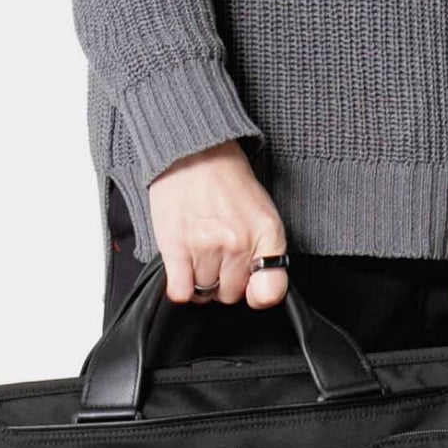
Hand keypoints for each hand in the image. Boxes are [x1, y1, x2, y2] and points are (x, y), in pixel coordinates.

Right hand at [148, 141, 288, 307]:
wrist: (195, 153)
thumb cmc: (228, 182)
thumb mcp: (264, 214)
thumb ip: (267, 253)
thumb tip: (256, 293)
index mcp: (266, 236)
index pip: (270, 292)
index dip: (256, 293)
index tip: (247, 284)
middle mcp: (239, 244)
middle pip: (231, 294)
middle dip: (223, 281)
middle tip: (215, 256)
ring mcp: (207, 247)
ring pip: (204, 294)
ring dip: (199, 281)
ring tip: (197, 254)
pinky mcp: (177, 247)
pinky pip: (180, 292)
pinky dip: (180, 288)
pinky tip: (182, 270)